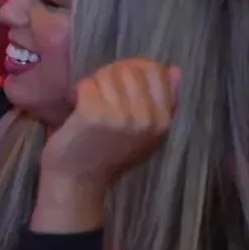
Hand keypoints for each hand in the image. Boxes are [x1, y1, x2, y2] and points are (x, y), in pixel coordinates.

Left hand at [41, 59, 179, 191]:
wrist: (78, 181)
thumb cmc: (108, 156)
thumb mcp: (146, 132)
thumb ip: (164, 102)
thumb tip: (175, 69)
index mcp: (163, 121)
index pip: (156, 71)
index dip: (134, 68)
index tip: (118, 81)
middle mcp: (147, 118)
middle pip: (129, 70)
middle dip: (109, 75)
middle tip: (97, 92)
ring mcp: (121, 117)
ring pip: (106, 74)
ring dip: (93, 83)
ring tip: (87, 101)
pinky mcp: (95, 115)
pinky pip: (87, 85)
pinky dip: (78, 91)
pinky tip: (75, 106)